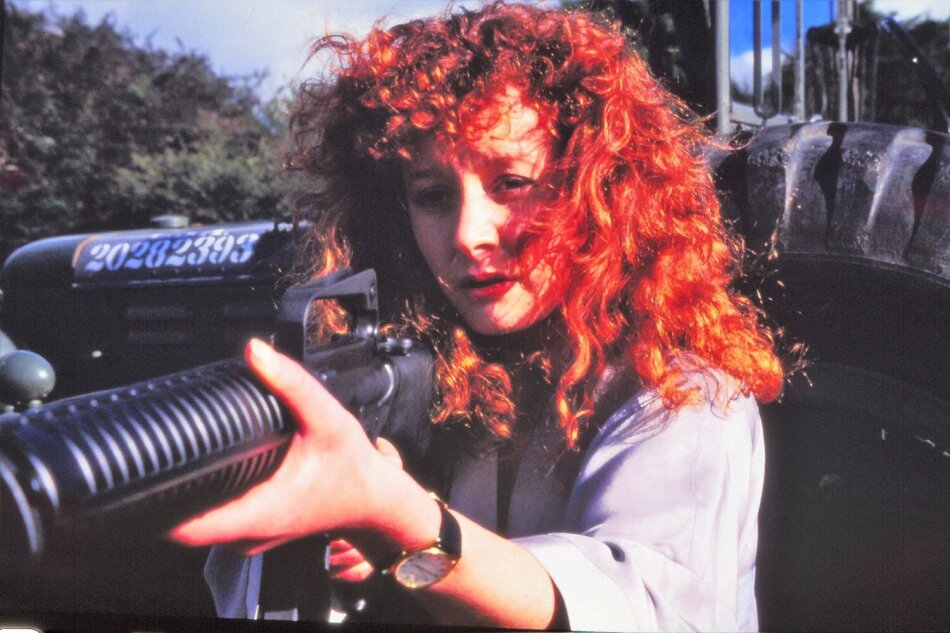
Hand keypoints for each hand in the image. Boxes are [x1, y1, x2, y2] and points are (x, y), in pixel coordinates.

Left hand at [167, 339, 403, 555]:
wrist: (374, 500)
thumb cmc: (352, 467)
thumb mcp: (328, 418)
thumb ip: (292, 383)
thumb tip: (255, 350)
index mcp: (260, 512)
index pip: (186, 527)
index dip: (154, 503)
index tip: (142, 471)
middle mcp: (249, 534)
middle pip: (182, 522)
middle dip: (166, 487)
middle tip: (158, 447)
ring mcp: (249, 539)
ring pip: (196, 523)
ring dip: (184, 493)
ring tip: (180, 455)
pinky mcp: (252, 535)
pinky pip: (214, 521)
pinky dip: (205, 498)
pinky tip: (208, 470)